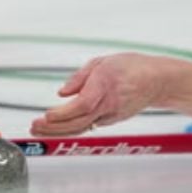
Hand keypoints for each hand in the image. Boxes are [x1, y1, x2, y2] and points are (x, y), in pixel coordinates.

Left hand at [30, 53, 168, 135]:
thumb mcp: (103, 61)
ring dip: (58, 131)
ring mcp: (111, 115)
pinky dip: (70, 127)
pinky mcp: (111, 120)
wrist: (157, 81)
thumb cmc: (131, 68)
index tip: (47, 114)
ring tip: (38, 129)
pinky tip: (55, 126)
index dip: (64, 113)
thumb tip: (62, 93)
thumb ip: (80, 77)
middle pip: (79, 121)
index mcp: (106, 84)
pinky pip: (88, 125)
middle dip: (54, 126)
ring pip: (82, 127)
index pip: (83, 105)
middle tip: (34, 126)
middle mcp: (109, 104)